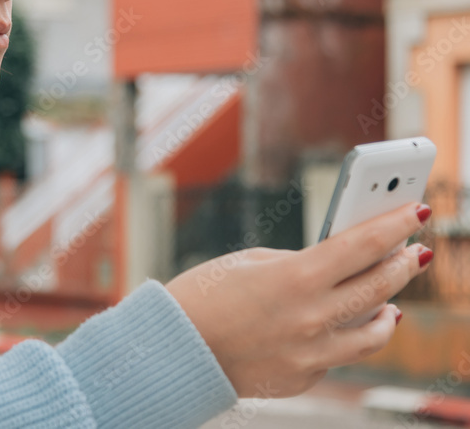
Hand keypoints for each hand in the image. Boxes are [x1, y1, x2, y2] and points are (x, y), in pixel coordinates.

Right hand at [164, 201, 431, 397]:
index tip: (415, 212)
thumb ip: (297, 262)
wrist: (174, 349)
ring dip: (387, 310)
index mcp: (295, 278)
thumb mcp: (249, 263)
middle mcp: (311, 317)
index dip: (394, 224)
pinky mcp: (303, 377)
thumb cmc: (202, 296)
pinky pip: (337, 354)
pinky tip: (345, 327)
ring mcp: (311, 353)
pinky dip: (343, 337)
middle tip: (414, 252)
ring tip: (391, 301)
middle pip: (379, 286)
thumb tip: (333, 265)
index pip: (363, 245)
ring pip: (374, 332)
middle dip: (402, 264)